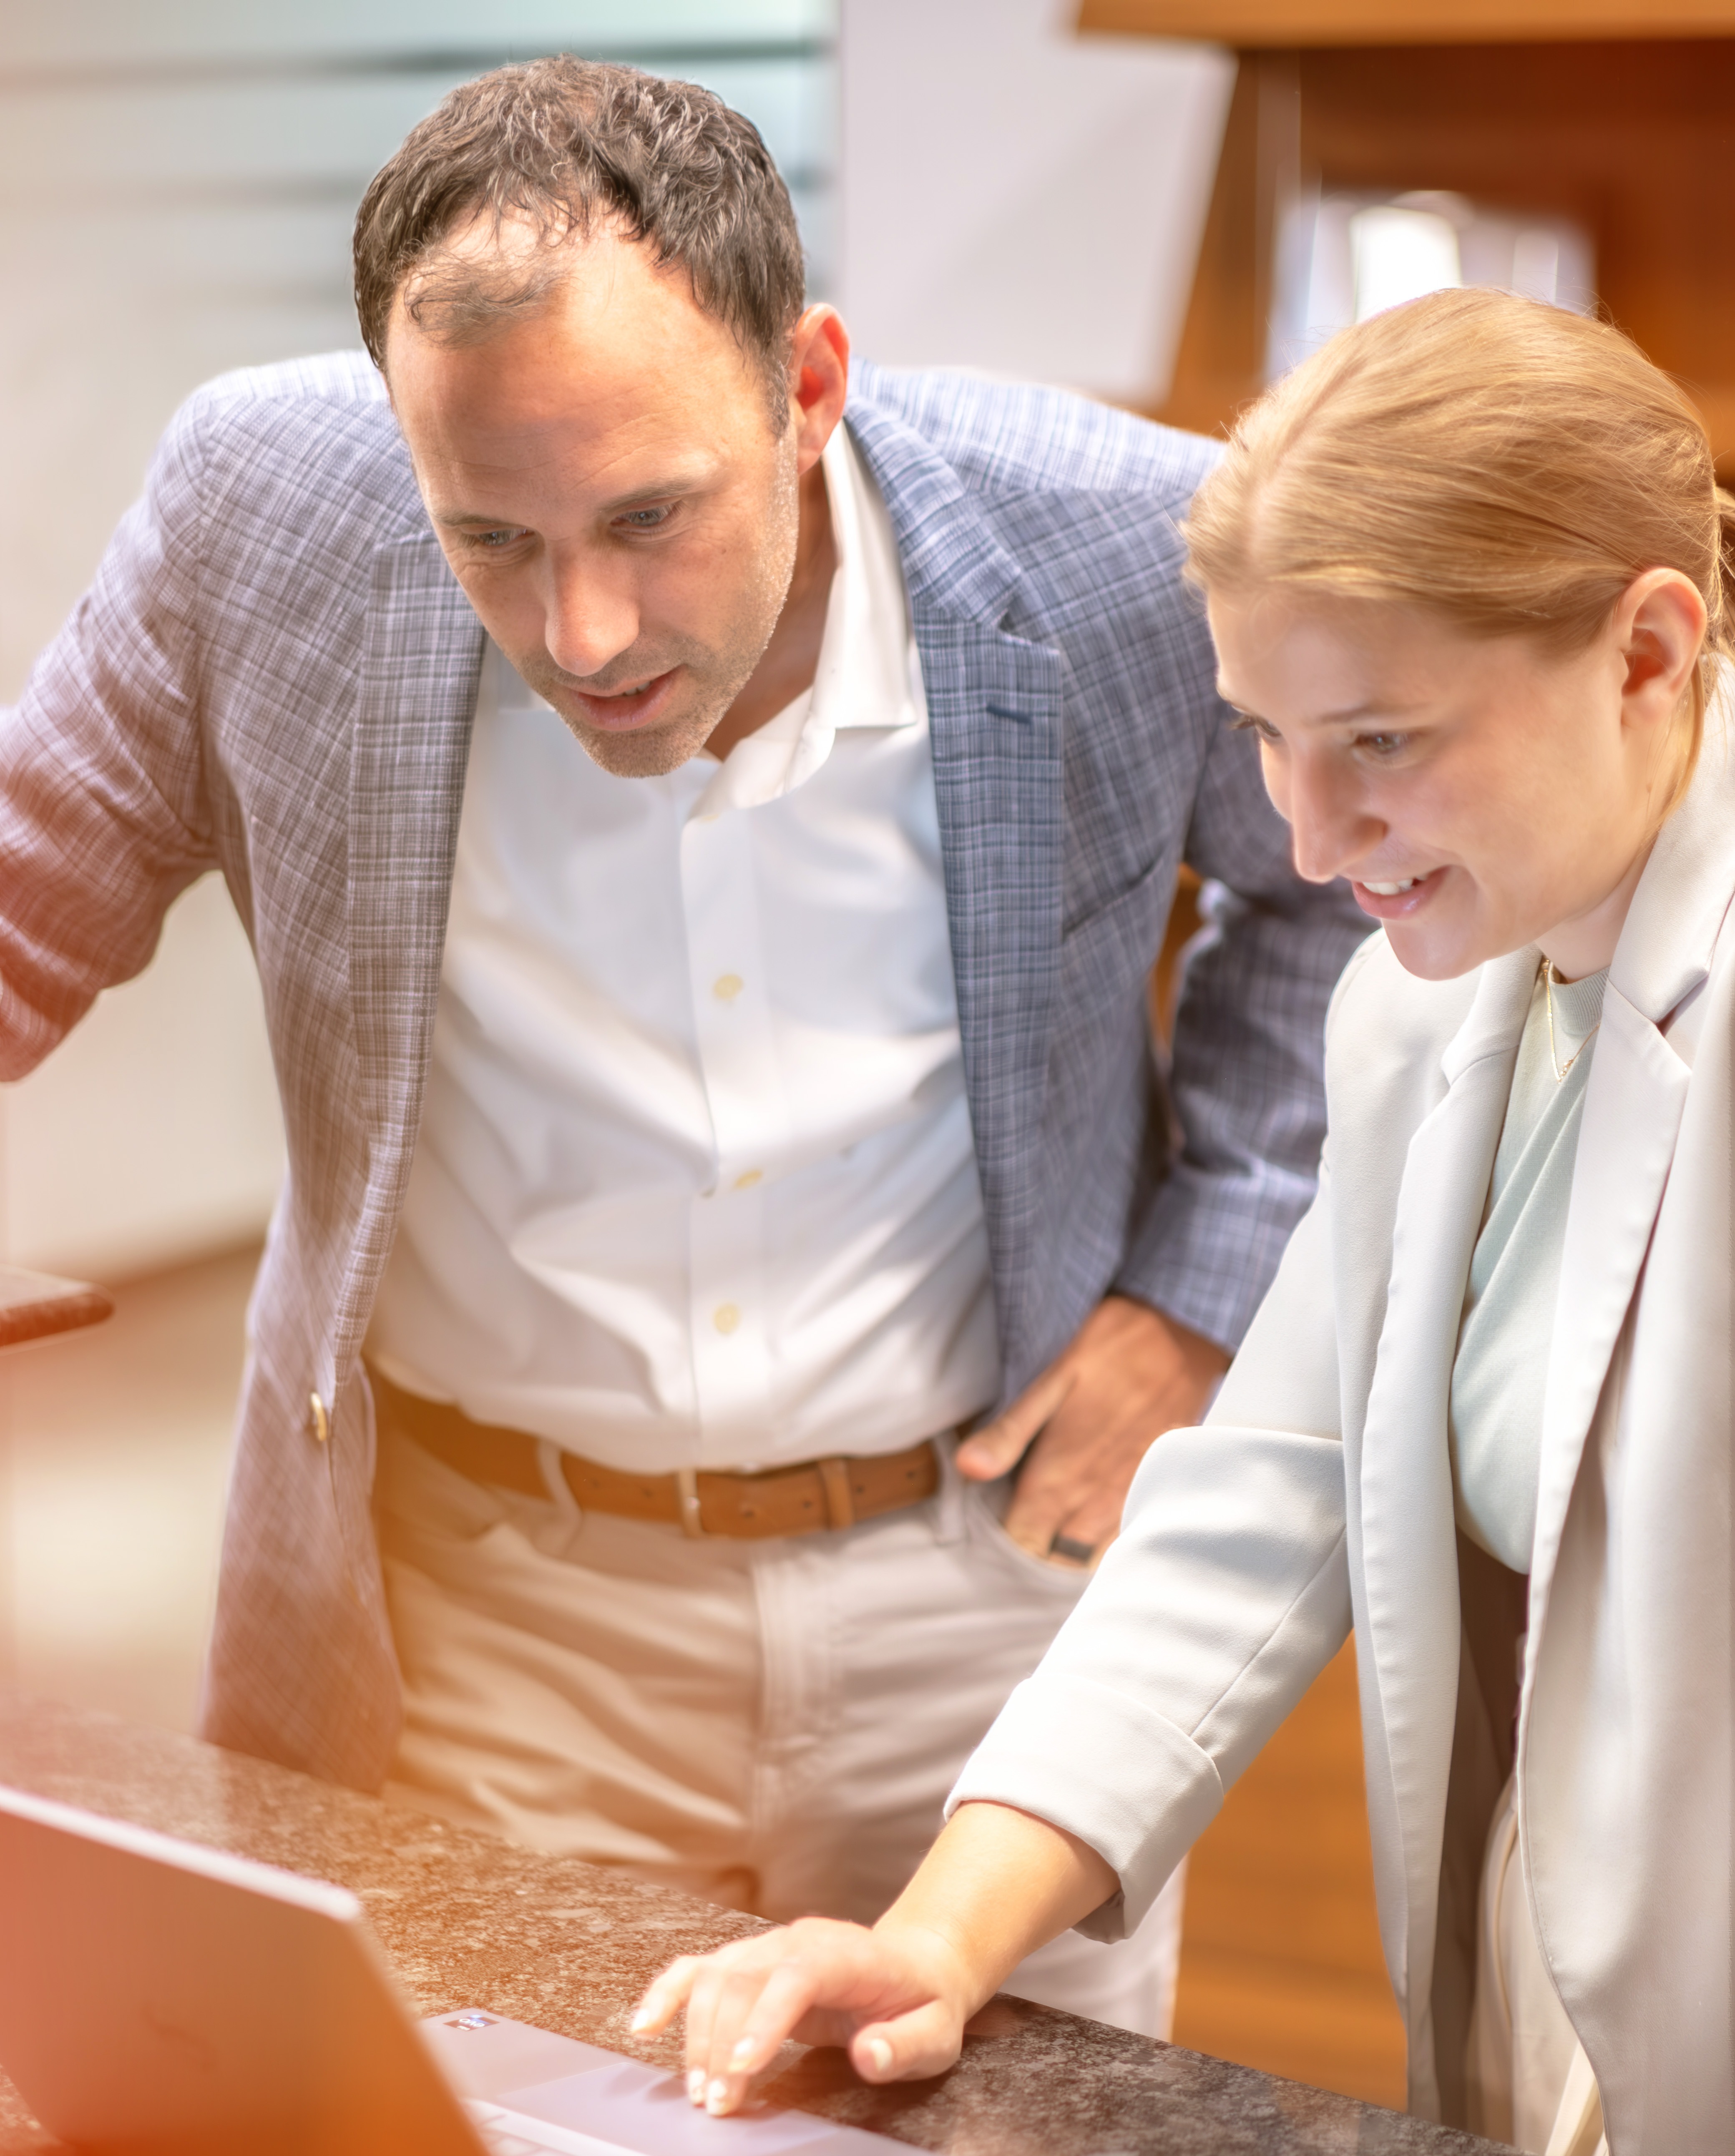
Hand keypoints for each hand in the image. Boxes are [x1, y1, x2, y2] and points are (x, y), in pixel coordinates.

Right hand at [631, 1914, 974, 2116]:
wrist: (915, 1965)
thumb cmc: (923, 2004)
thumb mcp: (936, 2032)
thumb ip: (905, 2044)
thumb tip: (868, 2053)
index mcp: (847, 1953)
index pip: (798, 1974)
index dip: (766, 2017)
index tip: (743, 2068)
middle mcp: (800, 1940)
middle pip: (745, 1977)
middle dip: (723, 2042)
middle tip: (719, 2104)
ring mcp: (770, 1947)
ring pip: (716, 1974)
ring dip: (697, 2032)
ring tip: (699, 2090)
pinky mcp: (750, 1962)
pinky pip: (700, 1968)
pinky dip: (669, 1992)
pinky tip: (644, 2025)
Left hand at [955, 1295, 1227, 1563]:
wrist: (1184, 1334)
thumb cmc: (1112, 1349)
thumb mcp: (1052, 1380)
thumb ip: (1010, 1431)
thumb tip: (967, 1468)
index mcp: (1060, 1473)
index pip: (1022, 1538)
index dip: (1006, 1531)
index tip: (999, 1509)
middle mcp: (1096, 1497)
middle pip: (1055, 1554)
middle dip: (1036, 1542)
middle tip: (1025, 1510)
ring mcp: (1132, 1498)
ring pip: (1092, 1553)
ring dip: (1070, 1543)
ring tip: (1057, 1514)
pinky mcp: (1158, 1490)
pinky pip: (1127, 1534)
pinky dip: (1107, 1536)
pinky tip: (1097, 1510)